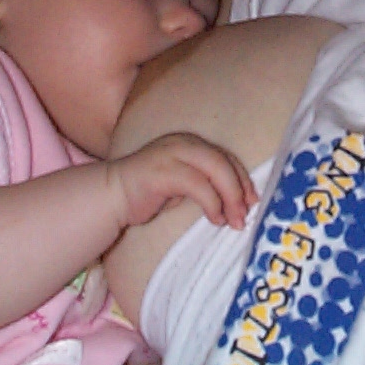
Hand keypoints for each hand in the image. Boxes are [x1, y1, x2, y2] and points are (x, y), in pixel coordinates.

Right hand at [108, 132, 257, 229]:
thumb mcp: (184, 184)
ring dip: (230, 198)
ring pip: (215, 169)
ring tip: (234, 221)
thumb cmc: (150, 193)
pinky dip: (212, 203)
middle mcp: (183, 143)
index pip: (225, 157)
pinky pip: (198, 184)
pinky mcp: (163, 170)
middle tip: (245, 215)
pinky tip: (215, 219)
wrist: (112, 196)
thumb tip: (238, 201)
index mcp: (191, 143)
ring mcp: (172, 153)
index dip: (242, 179)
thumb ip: (206, 183)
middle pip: (224, 161)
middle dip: (239, 190)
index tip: (252, 201)